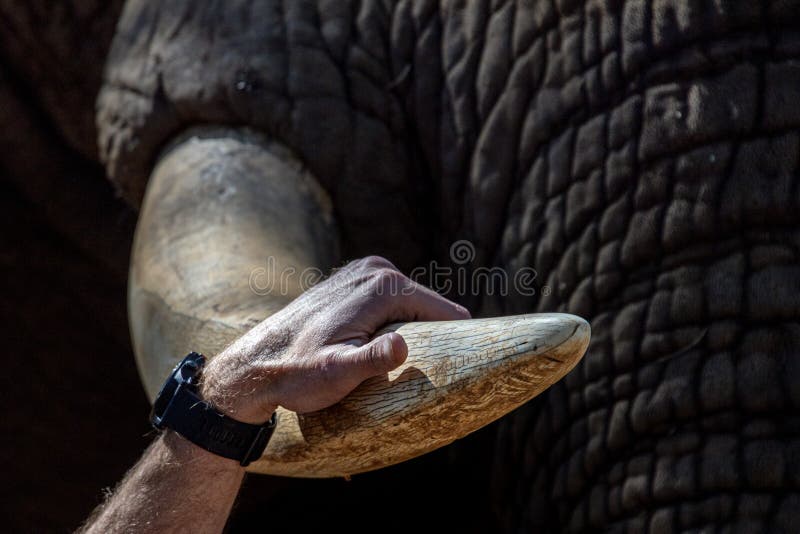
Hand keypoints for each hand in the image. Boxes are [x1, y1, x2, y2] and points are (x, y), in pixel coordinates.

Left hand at [200, 256, 469, 422]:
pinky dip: (395, 324)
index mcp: (383, 286)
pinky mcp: (355, 280)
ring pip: (411, 306)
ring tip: (399, 366)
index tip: (459, 370)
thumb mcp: (338, 372)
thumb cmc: (298, 373)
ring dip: (413, 332)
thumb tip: (404, 345)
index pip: (444, 312)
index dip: (455, 341)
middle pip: (429, 307)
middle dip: (433, 336)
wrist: (256, 363)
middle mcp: (377, 269)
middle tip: (424, 376)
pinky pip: (392, 303)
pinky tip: (381, 350)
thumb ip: (373, 359)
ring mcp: (364, 271)